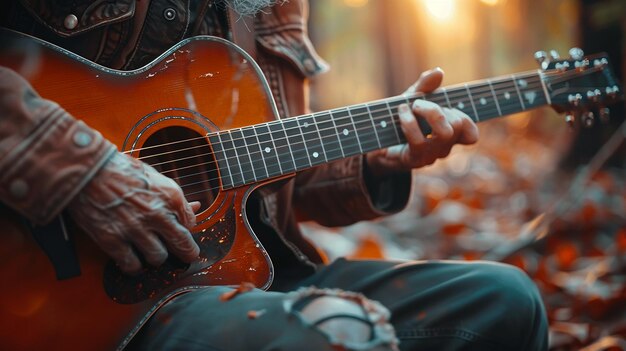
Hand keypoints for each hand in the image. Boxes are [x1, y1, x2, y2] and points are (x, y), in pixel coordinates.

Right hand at [67, 152, 199, 274]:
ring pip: (158, 258)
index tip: (180, 234)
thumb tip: (196, 208)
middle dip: (184, 253)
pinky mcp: (113, 239)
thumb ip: (176, 197)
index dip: (186, 231)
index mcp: (170, 196)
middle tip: (182, 255)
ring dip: (155, 257)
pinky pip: (132, 265)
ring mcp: (134, 228)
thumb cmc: (121, 171)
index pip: (191, 225)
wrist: (86, 169)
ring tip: (150, 251)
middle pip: (182, 247)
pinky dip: (134, 266)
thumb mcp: (156, 177)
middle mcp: (156, 214)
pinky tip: (132, 259)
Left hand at [365, 68, 478, 176]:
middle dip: (437, 108)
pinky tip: (401, 112)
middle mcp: (443, 147)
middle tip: (417, 103)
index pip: (470, 134)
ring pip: (444, 134)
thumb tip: (439, 72)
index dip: (466, 120)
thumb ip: (425, 86)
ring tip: (407, 106)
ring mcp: (430, 156)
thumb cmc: (398, 119)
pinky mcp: (414, 160)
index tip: (446, 108)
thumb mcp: (411, 99)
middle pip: (457, 125)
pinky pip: (420, 142)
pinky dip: (410, 122)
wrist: (373, 141)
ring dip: (428, 112)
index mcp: (448, 134)